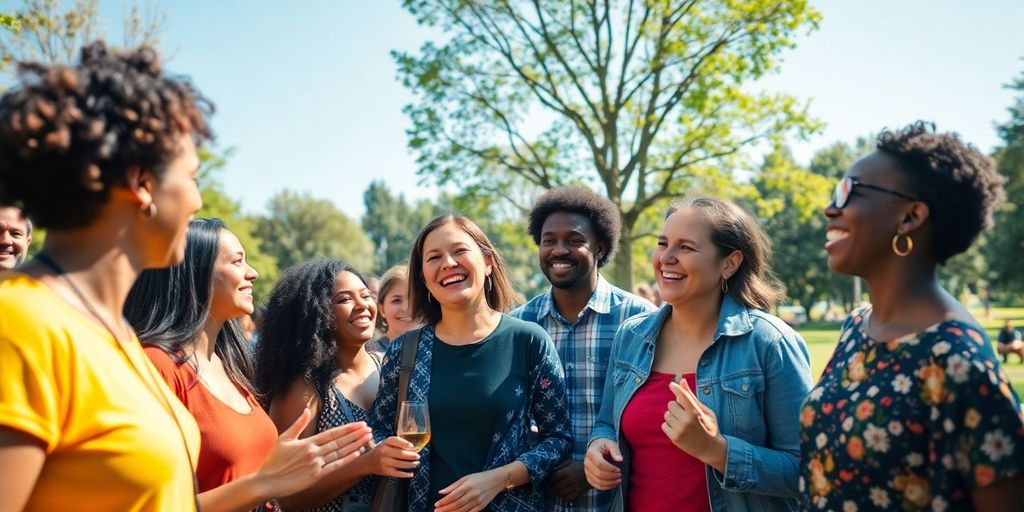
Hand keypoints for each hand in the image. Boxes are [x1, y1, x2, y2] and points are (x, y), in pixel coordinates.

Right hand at [253, 408, 372, 497]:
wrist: (267, 481)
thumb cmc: (274, 460)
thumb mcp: (284, 438)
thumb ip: (298, 424)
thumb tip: (306, 409)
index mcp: (307, 442)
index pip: (332, 433)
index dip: (348, 428)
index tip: (359, 424)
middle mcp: (314, 452)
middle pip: (340, 441)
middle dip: (356, 435)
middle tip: (369, 429)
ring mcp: (316, 464)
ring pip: (340, 453)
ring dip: (355, 445)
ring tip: (367, 438)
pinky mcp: (316, 476)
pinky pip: (335, 466)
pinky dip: (346, 460)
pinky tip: (357, 454)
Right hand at [370, 436, 420, 477]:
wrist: (368, 461)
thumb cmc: (381, 451)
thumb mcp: (387, 444)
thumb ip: (398, 444)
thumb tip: (413, 448)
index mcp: (385, 443)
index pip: (395, 441)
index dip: (404, 443)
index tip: (412, 446)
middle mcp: (384, 452)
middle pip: (400, 454)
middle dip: (411, 456)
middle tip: (418, 456)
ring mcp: (384, 462)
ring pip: (399, 464)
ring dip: (410, 465)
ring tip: (416, 464)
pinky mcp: (385, 471)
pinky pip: (396, 473)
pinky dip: (404, 474)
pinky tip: (410, 474)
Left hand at [434, 470, 503, 511]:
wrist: (497, 480)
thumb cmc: (480, 477)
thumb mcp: (466, 477)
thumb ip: (454, 485)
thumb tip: (441, 492)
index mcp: (468, 485)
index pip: (453, 495)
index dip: (444, 501)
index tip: (436, 504)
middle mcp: (473, 494)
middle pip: (457, 504)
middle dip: (445, 509)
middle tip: (436, 511)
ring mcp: (478, 501)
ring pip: (462, 510)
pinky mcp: (482, 506)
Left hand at [545, 460, 588, 501]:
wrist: (593, 471)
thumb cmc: (579, 466)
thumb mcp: (569, 462)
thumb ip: (560, 466)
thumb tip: (551, 471)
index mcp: (566, 472)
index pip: (553, 478)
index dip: (549, 480)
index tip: (548, 480)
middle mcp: (569, 480)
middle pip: (555, 487)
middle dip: (552, 487)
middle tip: (552, 486)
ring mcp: (574, 487)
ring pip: (560, 493)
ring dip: (557, 492)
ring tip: (557, 490)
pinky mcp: (578, 492)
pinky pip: (567, 498)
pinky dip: (564, 497)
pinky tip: (564, 493)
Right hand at [583, 438, 621, 490]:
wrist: (596, 447)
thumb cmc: (605, 445)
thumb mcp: (611, 444)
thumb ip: (615, 451)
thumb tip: (620, 459)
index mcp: (591, 453)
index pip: (600, 464)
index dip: (610, 468)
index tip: (619, 469)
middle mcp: (587, 462)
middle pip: (599, 474)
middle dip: (611, 476)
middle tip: (620, 475)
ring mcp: (587, 471)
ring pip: (598, 481)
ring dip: (610, 483)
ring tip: (618, 480)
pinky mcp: (589, 477)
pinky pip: (596, 485)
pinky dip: (606, 487)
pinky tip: (613, 484)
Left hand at [663, 377, 726, 469]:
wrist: (711, 449)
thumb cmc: (709, 427)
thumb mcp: (705, 411)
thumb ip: (691, 396)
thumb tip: (682, 380)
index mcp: (696, 412)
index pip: (682, 395)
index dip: (675, 388)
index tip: (672, 385)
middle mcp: (687, 420)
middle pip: (671, 404)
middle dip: (676, 406)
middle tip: (685, 413)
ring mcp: (680, 430)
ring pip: (666, 414)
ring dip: (673, 416)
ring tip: (683, 422)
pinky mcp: (674, 438)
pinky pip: (664, 425)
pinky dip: (669, 426)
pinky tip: (679, 429)